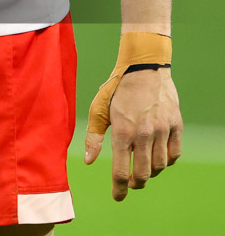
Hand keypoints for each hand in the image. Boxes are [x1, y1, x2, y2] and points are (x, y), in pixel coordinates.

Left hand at [85, 68, 181, 199]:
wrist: (143, 66)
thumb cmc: (117, 88)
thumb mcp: (99, 108)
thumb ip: (94, 136)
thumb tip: (88, 161)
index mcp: (123, 131)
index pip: (122, 172)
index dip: (119, 189)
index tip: (117, 196)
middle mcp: (144, 134)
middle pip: (143, 175)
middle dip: (135, 183)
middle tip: (130, 182)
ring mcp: (162, 130)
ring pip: (160, 167)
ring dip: (150, 171)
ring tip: (142, 165)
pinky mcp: (176, 125)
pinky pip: (174, 154)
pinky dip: (166, 160)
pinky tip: (157, 155)